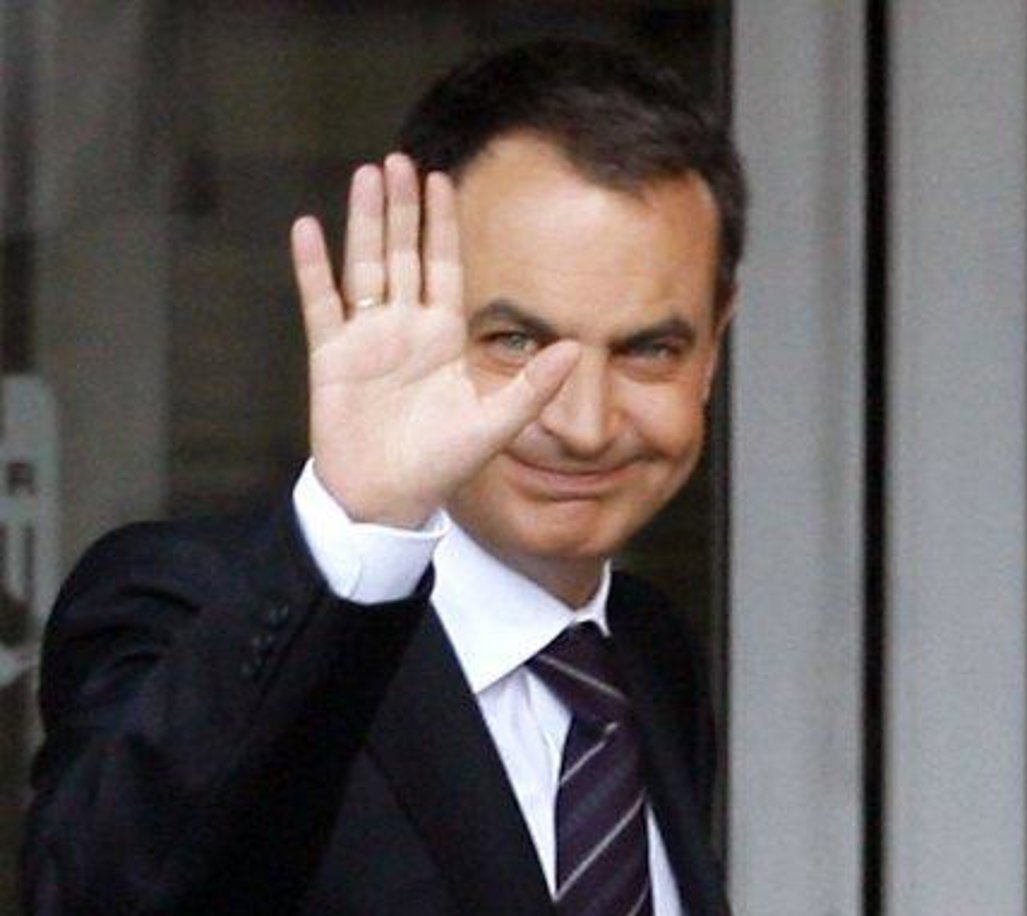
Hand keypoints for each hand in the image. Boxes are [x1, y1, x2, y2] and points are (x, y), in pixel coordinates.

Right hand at [290, 154, 580, 526]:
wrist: (388, 499)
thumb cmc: (442, 465)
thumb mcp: (495, 424)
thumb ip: (532, 387)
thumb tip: (573, 350)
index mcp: (443, 339)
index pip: (445, 268)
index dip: (443, 226)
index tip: (443, 181)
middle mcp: (405, 329)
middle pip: (403, 254)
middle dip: (402, 209)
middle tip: (400, 160)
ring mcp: (366, 338)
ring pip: (365, 266)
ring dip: (364, 222)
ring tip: (366, 176)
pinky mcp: (331, 355)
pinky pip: (320, 302)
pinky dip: (312, 266)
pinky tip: (308, 227)